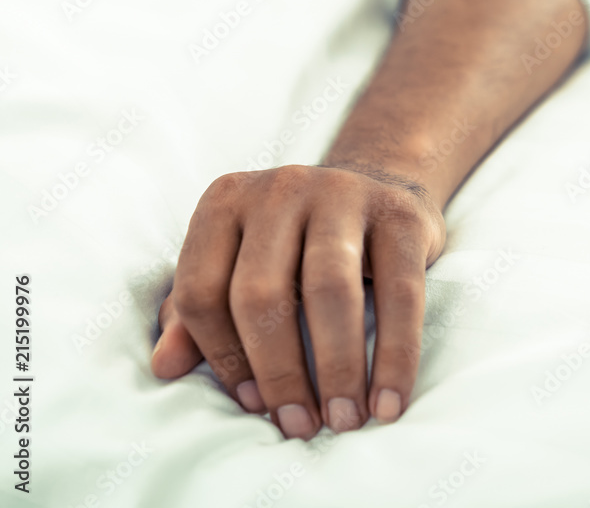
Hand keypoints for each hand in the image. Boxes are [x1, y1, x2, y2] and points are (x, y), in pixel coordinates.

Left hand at [150, 164, 445, 438]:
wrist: (376, 189)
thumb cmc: (293, 246)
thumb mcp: (238, 266)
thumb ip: (195, 313)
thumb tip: (164, 366)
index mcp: (224, 201)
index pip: (201, 289)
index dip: (221, 357)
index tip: (252, 405)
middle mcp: (279, 188)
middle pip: (261, 291)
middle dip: (278, 372)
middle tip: (299, 426)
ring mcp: (341, 192)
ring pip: (329, 289)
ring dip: (336, 368)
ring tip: (343, 421)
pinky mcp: (398, 213)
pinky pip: (400, 292)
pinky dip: (396, 356)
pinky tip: (388, 403)